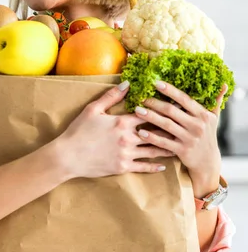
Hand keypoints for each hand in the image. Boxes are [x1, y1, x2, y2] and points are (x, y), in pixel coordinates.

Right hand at [60, 81, 174, 179]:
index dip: (161, 110)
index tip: (174, 107)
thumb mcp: (93, 109)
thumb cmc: (78, 131)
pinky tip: (164, 165)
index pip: (147, 114)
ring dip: (167, 148)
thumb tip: (127, 84)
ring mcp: (126, 154)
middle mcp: (128, 138)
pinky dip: (154, 166)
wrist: (67, 156)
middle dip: (170, 129)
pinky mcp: (122, 167)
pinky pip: (143, 167)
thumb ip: (111, 97)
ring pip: (152, 150)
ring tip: (179, 145)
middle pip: (155, 132)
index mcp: (122, 122)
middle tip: (184, 127)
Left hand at [134, 81, 227, 197]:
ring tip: (137, 110)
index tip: (156, 83)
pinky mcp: (182, 151)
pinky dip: (152, 137)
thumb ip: (215, 101)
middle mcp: (197, 126)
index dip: (170, 90)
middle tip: (141, 96)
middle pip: (172, 111)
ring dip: (150, 117)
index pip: (184, 99)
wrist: (208, 162)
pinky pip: (164, 142)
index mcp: (203, 115)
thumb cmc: (208, 136)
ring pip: (166, 125)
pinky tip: (141, 132)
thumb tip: (224, 84)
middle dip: (155, 103)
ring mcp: (189, 139)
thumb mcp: (213, 118)